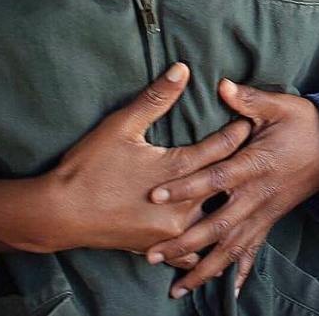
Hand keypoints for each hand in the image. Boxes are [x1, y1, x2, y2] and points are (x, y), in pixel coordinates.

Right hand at [39, 63, 251, 266]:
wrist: (59, 213)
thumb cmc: (88, 166)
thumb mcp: (121, 125)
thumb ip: (156, 98)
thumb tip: (182, 69)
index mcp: (176, 170)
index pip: (219, 148)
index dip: (237, 132)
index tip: (252, 121)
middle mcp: (181, 205)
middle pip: (223, 184)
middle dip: (239, 167)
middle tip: (259, 153)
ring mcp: (171, 230)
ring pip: (213, 219)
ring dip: (226, 204)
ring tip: (244, 191)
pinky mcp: (158, 247)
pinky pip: (192, 249)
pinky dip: (204, 240)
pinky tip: (215, 234)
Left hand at [144, 79, 318, 298]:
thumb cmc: (307, 122)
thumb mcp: (279, 105)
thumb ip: (248, 100)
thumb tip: (222, 85)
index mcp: (255, 164)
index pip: (215, 178)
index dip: (186, 187)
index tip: (157, 195)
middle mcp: (259, 195)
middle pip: (217, 225)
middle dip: (185, 242)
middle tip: (153, 255)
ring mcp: (266, 212)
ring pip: (232, 247)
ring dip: (205, 268)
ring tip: (179, 288)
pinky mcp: (273, 219)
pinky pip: (254, 250)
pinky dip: (239, 271)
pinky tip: (226, 291)